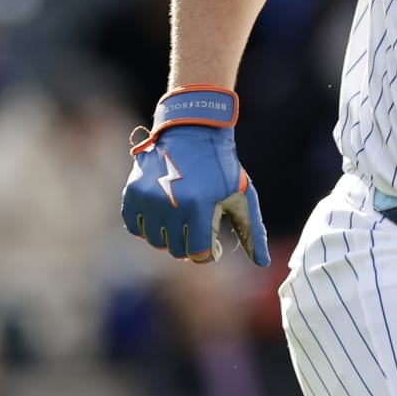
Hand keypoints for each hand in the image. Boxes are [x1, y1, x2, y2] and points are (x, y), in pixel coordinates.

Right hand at [121, 88, 269, 265]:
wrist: (193, 132)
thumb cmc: (221, 167)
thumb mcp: (243, 196)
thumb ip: (252, 232)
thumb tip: (263, 263)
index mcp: (200, 206)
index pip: (198, 253)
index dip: (209, 252)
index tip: (215, 243)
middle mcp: (171, 204)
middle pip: (176, 250)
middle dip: (190, 243)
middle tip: (198, 226)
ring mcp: (149, 198)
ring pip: (155, 241)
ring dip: (169, 235)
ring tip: (182, 217)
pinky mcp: (133, 192)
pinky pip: (135, 227)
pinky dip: (147, 226)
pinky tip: (162, 214)